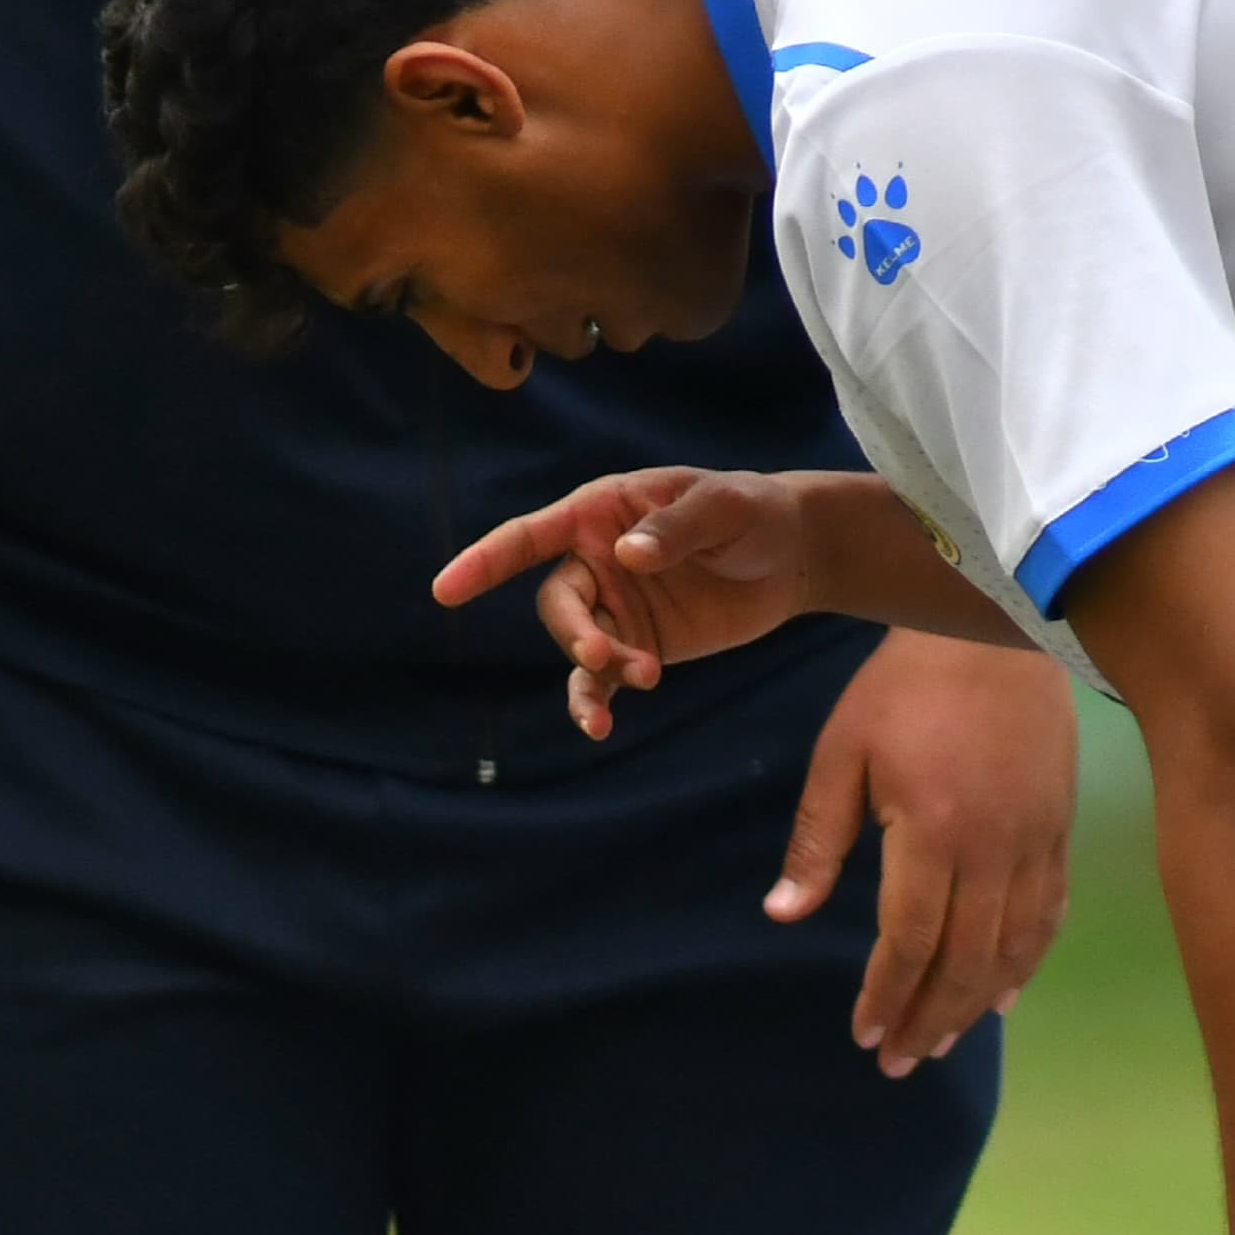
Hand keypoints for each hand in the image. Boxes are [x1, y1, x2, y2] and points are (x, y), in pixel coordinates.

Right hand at [434, 466, 817, 736]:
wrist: (789, 555)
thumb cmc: (751, 513)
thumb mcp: (724, 508)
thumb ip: (676, 528)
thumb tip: (627, 555)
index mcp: (600, 512)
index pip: (529, 537)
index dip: (485, 562)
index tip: (446, 590)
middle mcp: (595, 560)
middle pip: (557, 604)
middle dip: (576, 633)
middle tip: (608, 657)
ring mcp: (614, 608)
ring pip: (577, 648)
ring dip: (597, 670)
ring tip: (645, 676)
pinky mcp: (637, 647)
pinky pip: (601, 681)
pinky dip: (597, 702)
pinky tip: (602, 726)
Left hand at [772, 633, 1075, 1073]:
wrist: (998, 634)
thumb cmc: (905, 688)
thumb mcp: (843, 751)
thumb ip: (818, 837)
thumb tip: (783, 915)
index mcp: (931, 831)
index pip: (910, 940)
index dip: (886, 995)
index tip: (864, 1034)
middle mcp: (991, 851)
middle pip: (964, 962)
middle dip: (928, 1019)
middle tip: (899, 1061)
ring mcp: (1033, 846)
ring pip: (1011, 951)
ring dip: (974, 1006)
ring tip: (942, 1040)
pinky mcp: (1060, 835)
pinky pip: (1048, 918)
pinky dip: (1025, 965)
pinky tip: (1002, 998)